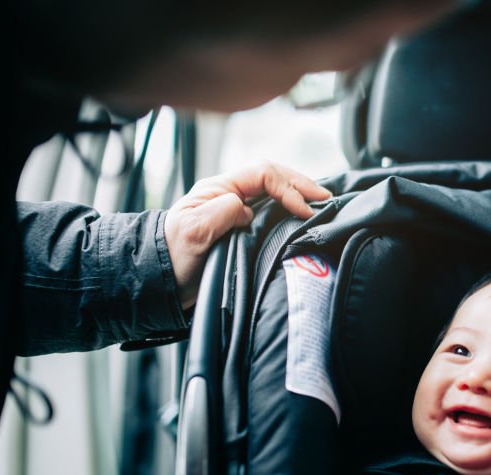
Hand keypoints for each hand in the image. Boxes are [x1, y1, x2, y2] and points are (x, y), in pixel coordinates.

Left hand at [163, 161, 331, 307]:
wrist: (164, 283)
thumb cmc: (174, 257)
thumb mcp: (193, 231)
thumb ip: (221, 212)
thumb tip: (246, 207)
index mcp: (219, 189)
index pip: (263, 174)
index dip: (288, 188)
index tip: (304, 211)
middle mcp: (230, 194)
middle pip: (273, 176)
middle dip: (301, 184)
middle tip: (327, 198)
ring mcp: (237, 210)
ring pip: (275, 192)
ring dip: (300, 194)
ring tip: (323, 205)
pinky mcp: (243, 228)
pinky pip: (272, 212)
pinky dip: (292, 211)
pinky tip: (306, 218)